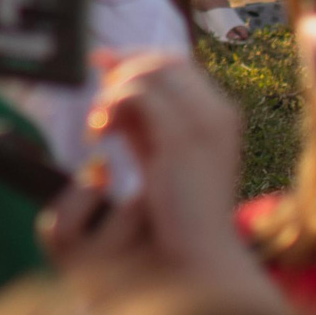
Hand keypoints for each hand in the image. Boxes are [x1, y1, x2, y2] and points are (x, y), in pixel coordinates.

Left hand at [42, 54, 252, 290]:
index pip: (175, 64)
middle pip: (162, 63)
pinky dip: (112, 104)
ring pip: (149, 73)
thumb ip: (139, 115)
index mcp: (218, 114)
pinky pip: (139, 95)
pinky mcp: (182, 139)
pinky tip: (99, 132)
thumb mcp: (156, 151)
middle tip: (97, 106)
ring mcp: (204, 124)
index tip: (102, 68)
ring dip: (113, 91)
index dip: (135, 59)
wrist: (199, 254)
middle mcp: (218, 113)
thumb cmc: (175, 210)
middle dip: (121, 72)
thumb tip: (109, 70)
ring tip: (97, 127)